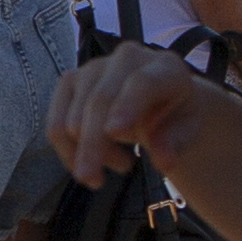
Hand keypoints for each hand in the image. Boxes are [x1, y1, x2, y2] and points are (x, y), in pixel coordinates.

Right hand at [46, 42, 210, 181]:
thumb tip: (164, 162)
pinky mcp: (70, 81)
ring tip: (122, 164)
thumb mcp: (186, 131)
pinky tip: (90, 162)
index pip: (141, 82)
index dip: (128, 105)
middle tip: (94, 182)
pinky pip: (55, 123)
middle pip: (100, 100)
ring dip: (88, 153)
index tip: (114, 132)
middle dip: (92, 144)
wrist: (160, 101)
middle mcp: (127, 58)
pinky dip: (68, 151)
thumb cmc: (174, 117)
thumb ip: (175, 143)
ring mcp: (94, 67)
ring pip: (74, 116)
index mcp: (164, 67)